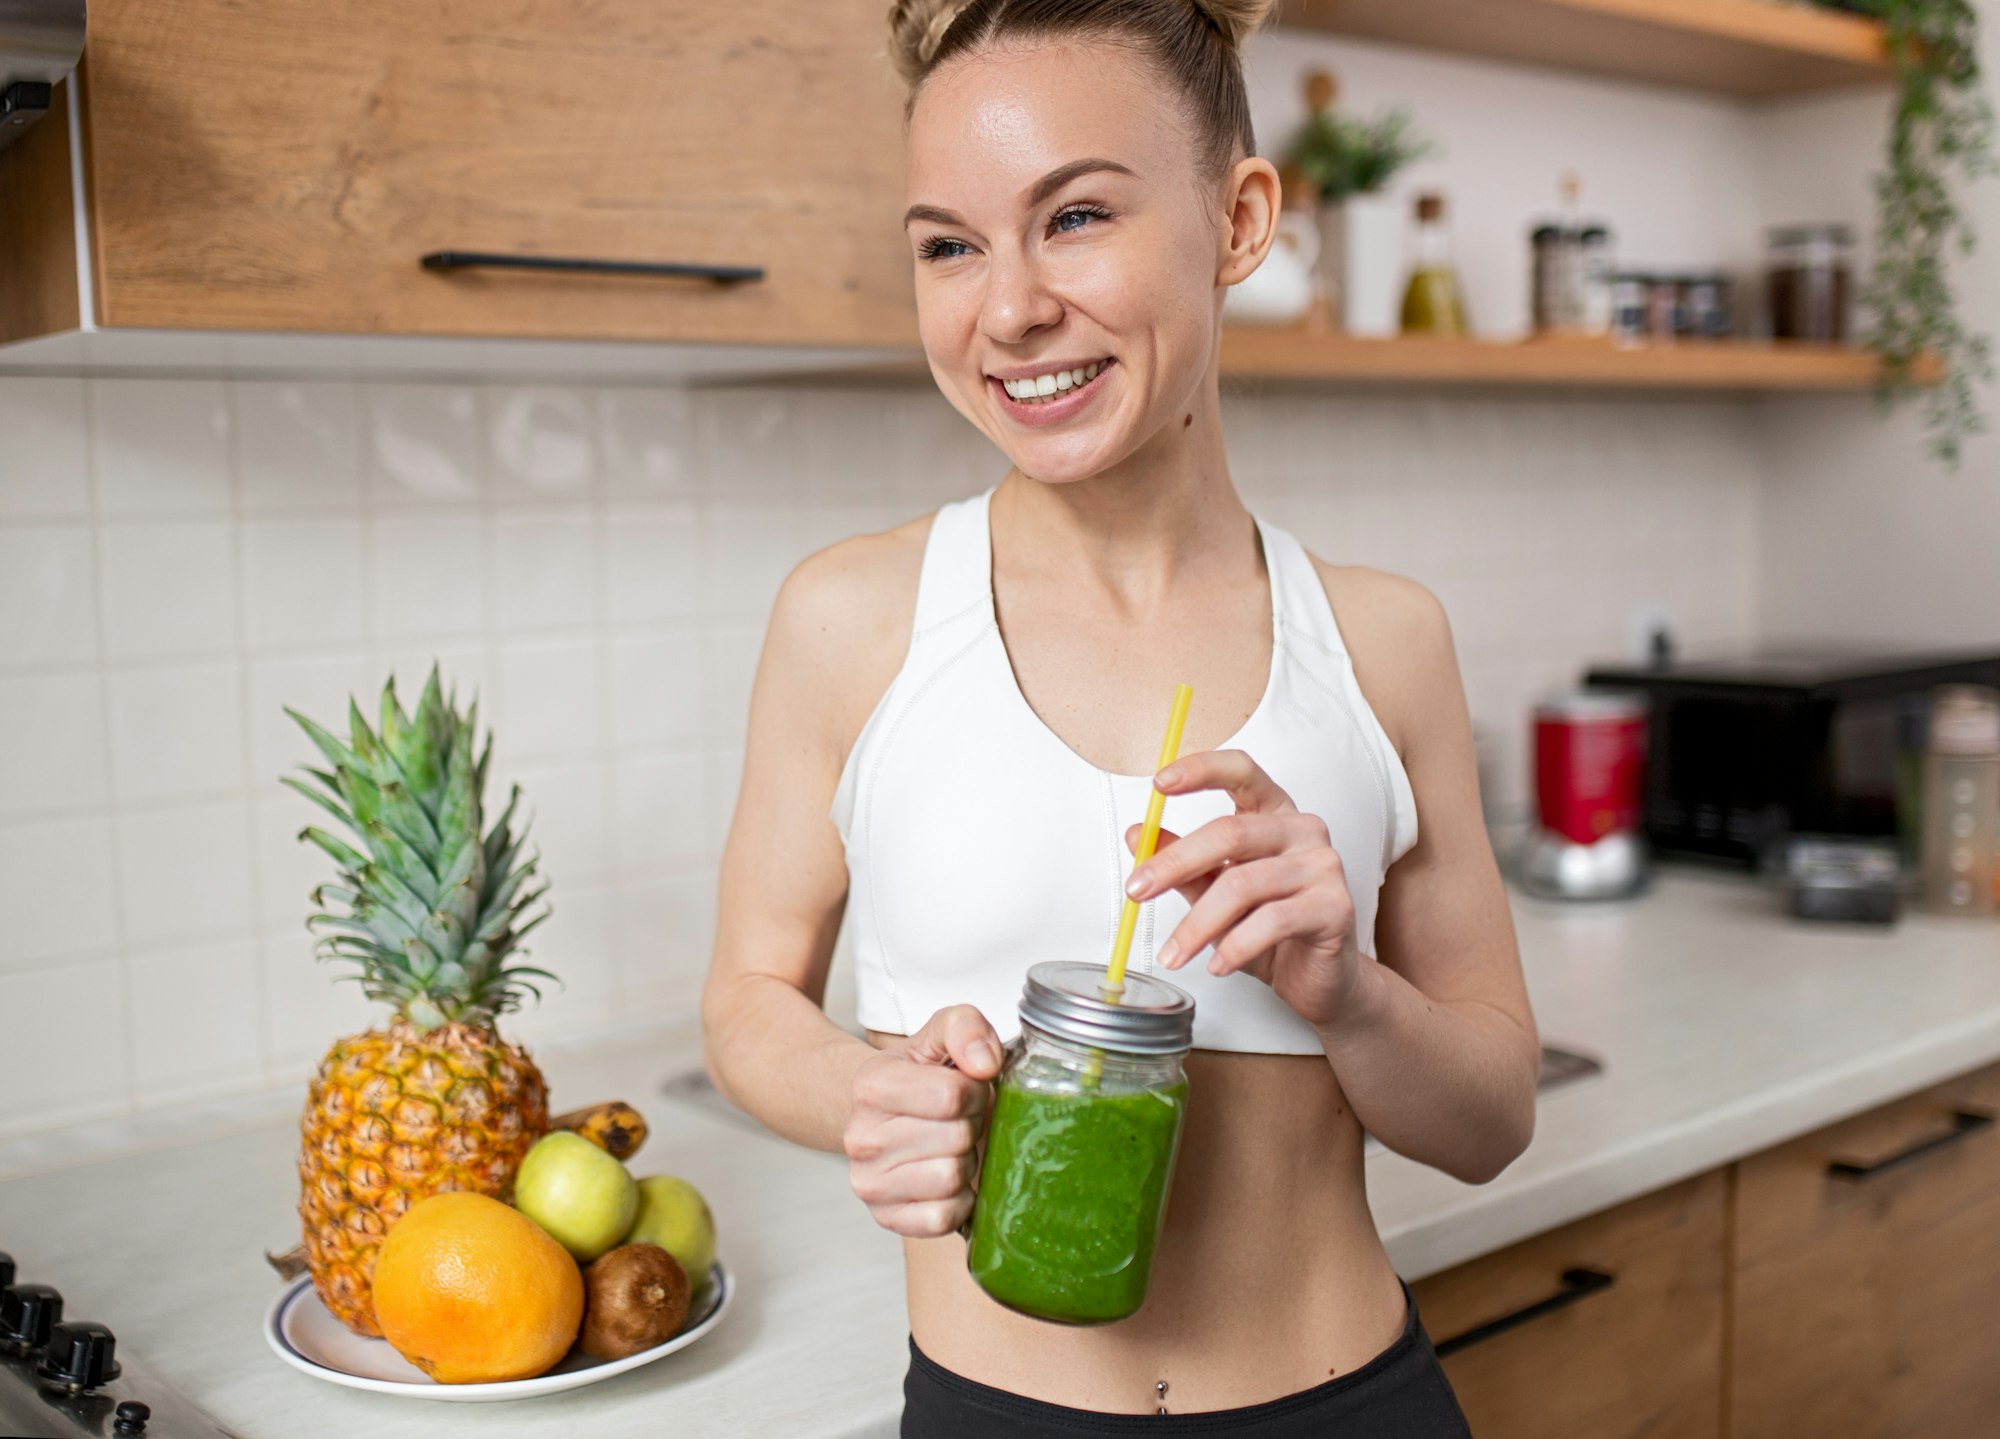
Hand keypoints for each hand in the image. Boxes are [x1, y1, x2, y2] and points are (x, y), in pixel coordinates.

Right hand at [843, 1004, 1001, 1237]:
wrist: (890, 1118)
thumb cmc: (924, 1078)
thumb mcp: (941, 1034)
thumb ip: (965, 1027)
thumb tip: (985, 1063)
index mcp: (871, 1084)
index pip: (951, 1094)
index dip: (975, 1090)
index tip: (965, 1088)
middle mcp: (861, 1136)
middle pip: (956, 1137)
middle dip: (971, 1125)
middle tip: (959, 1119)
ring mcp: (869, 1183)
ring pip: (952, 1177)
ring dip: (966, 1162)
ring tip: (951, 1146)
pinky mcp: (887, 1218)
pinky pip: (944, 1217)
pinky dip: (959, 1200)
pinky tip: (948, 1179)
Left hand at [1123, 749, 1370, 1032]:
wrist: (1319, 979)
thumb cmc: (1269, 932)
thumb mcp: (1216, 892)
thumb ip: (1183, 862)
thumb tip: (1138, 834)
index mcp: (1274, 814)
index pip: (1242, 771)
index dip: (1201, 769)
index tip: (1158, 784)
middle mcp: (1303, 830)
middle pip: (1230, 832)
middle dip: (1174, 863)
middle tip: (1137, 890)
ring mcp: (1324, 866)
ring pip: (1244, 884)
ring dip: (1197, 924)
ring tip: (1173, 954)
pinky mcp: (1336, 907)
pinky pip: (1273, 921)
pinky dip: (1235, 947)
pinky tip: (1216, 965)